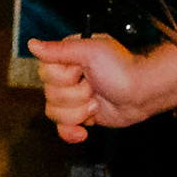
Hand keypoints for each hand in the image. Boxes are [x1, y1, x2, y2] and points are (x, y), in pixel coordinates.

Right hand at [26, 33, 164, 142]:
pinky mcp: (80, 116)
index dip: (63, 78)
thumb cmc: (122, 68)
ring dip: (79, 112)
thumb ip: (59, 50)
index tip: (81, 72)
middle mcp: (66, 78)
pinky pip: (62, 128)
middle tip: (94, 86)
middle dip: (75, 96)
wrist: (143, 93)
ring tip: (97, 102)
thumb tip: (32, 44)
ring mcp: (72, 98)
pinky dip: (71, 132)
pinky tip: (83, 131)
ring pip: (55, 113)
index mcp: (66, 58)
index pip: (45, 73)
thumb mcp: (91, 52)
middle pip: (49, 96)